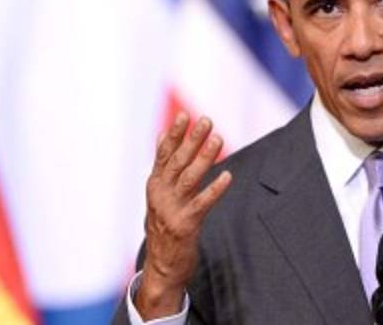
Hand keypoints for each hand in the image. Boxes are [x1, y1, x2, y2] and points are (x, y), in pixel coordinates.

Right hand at [135, 114, 232, 318]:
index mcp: (154, 185)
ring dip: (204, 158)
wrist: (160, 267)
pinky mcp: (185, 226)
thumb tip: (161, 135)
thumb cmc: (164, 226)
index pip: (164, 154)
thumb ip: (163, 165)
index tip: (184, 115)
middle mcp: (160, 195)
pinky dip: (215, 189)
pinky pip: (202, 204)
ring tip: (218, 139)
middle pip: (178, 162)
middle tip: (207, 120)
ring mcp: (171, 210)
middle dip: (192, 140)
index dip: (174, 134)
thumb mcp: (158, 194)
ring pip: (189, 179)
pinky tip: (228, 176)